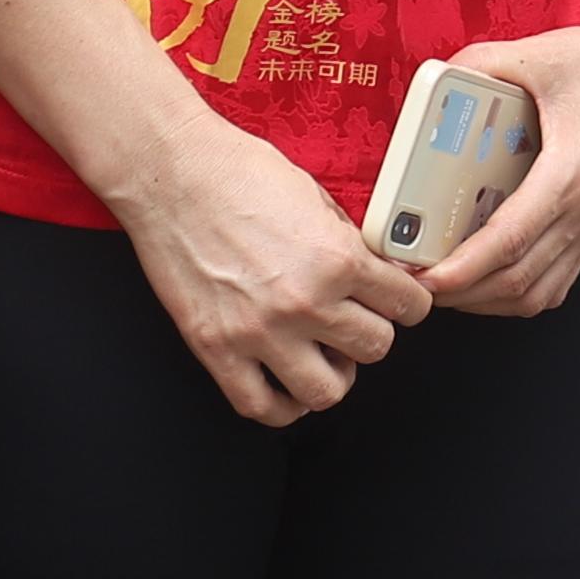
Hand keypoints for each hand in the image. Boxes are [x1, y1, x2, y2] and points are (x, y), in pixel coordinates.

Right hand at [109, 118, 433, 424]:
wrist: (171, 173)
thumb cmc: (239, 171)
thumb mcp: (316, 196)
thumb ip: (346, 243)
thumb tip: (371, 274)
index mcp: (338, 259)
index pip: (408, 306)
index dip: (408, 303)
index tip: (398, 304)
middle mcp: (304, 301)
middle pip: (375, 349)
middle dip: (370, 334)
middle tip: (352, 322)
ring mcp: (259, 331)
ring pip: (327, 392)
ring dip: (331, 375)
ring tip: (320, 356)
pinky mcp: (216, 348)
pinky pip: (260, 406)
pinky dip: (280, 404)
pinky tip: (284, 384)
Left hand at [418, 19, 579, 317]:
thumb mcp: (542, 53)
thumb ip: (484, 62)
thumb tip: (439, 80)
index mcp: (570, 174)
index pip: (511, 240)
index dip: (464, 267)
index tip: (425, 277)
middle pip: (518, 280)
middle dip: (462, 294)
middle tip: (416, 285)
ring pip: (538, 293)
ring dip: (488, 300)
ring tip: (445, 288)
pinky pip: (556, 283)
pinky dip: (517, 294)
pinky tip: (486, 280)